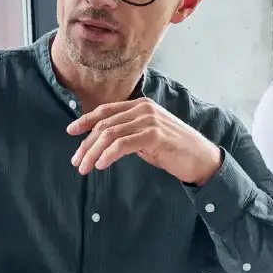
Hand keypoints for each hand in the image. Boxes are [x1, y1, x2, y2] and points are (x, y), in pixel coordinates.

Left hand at [66, 98, 222, 185]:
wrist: (201, 158)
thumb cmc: (173, 150)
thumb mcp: (146, 137)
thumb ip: (128, 133)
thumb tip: (102, 142)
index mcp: (141, 105)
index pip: (106, 110)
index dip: (86, 120)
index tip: (70, 131)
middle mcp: (144, 109)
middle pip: (105, 124)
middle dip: (86, 144)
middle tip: (76, 161)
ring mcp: (149, 121)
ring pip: (110, 135)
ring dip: (93, 153)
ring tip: (85, 167)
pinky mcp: (154, 136)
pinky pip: (123, 145)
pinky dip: (108, 155)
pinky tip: (101, 165)